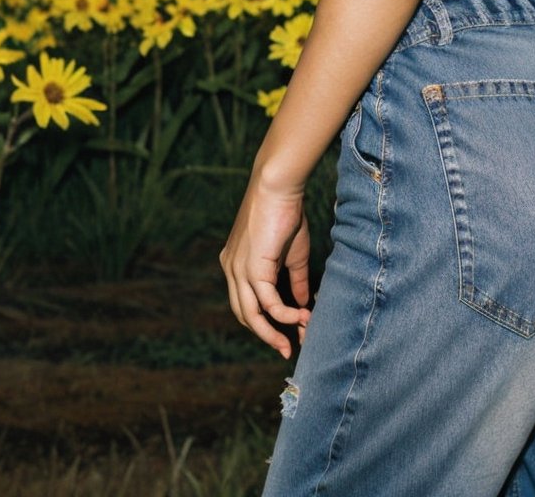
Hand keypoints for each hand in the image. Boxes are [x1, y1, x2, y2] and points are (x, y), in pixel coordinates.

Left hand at [220, 174, 312, 356]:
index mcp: (235, 265)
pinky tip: (301, 315)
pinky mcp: (252, 268)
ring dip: (272, 333)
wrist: (277, 187)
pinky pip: (268, 302)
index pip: (246, 302)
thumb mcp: (293, 253)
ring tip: (293, 343)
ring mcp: (238, 270)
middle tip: (287, 347)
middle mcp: (230, 270)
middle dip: (266, 334)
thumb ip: (295, 280)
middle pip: (244, 315)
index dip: (266, 321)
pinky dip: (284, 313)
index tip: (289, 333)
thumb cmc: (285, 213)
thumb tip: (304, 305)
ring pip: (251, 315)